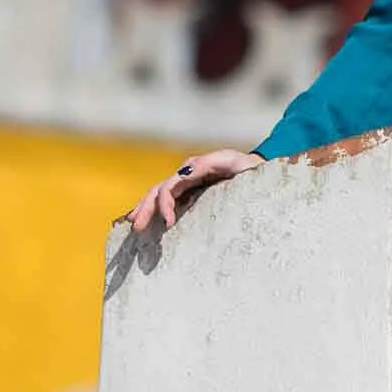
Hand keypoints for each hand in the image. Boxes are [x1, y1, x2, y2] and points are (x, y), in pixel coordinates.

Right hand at [119, 150, 265, 232]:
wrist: (257, 172)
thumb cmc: (252, 169)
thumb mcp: (239, 165)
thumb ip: (215, 164)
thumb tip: (186, 171)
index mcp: (198, 166)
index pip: (172, 183)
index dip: (165, 202)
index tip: (168, 224)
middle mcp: (188, 173)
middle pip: (160, 189)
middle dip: (146, 207)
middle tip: (137, 227)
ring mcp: (187, 182)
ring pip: (158, 194)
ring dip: (144, 208)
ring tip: (134, 225)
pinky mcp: (189, 192)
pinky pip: (166, 200)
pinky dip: (152, 209)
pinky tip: (143, 222)